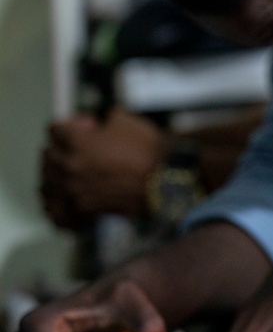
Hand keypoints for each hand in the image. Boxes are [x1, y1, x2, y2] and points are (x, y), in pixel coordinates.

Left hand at [40, 108, 165, 225]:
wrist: (168, 181)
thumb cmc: (150, 150)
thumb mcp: (127, 121)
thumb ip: (106, 119)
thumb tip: (103, 122)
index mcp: (77, 142)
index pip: (55, 130)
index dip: (71, 126)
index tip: (85, 128)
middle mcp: (70, 166)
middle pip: (47, 155)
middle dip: (61, 148)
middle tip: (78, 150)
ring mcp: (75, 190)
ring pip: (46, 183)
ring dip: (55, 176)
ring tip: (66, 176)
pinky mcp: (84, 209)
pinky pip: (56, 212)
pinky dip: (55, 208)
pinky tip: (61, 203)